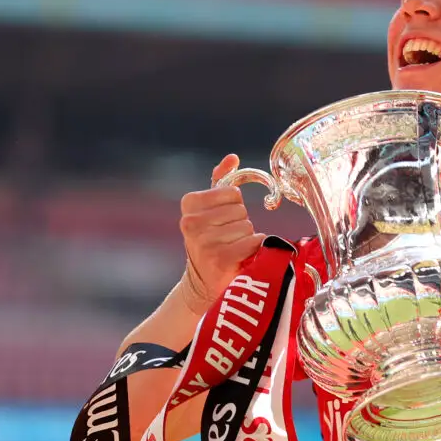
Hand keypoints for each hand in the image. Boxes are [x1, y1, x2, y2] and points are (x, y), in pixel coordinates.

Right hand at [177, 154, 265, 312]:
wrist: (203, 282)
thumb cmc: (210, 240)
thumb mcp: (209, 210)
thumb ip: (220, 181)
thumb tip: (233, 158)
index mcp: (188, 204)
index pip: (231, 192)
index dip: (233, 205)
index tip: (221, 219)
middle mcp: (191, 222)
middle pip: (241, 210)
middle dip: (239, 223)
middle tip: (226, 238)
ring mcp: (205, 242)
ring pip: (248, 226)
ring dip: (245, 238)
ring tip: (230, 248)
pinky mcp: (221, 259)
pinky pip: (253, 242)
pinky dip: (252, 249)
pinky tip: (239, 258)